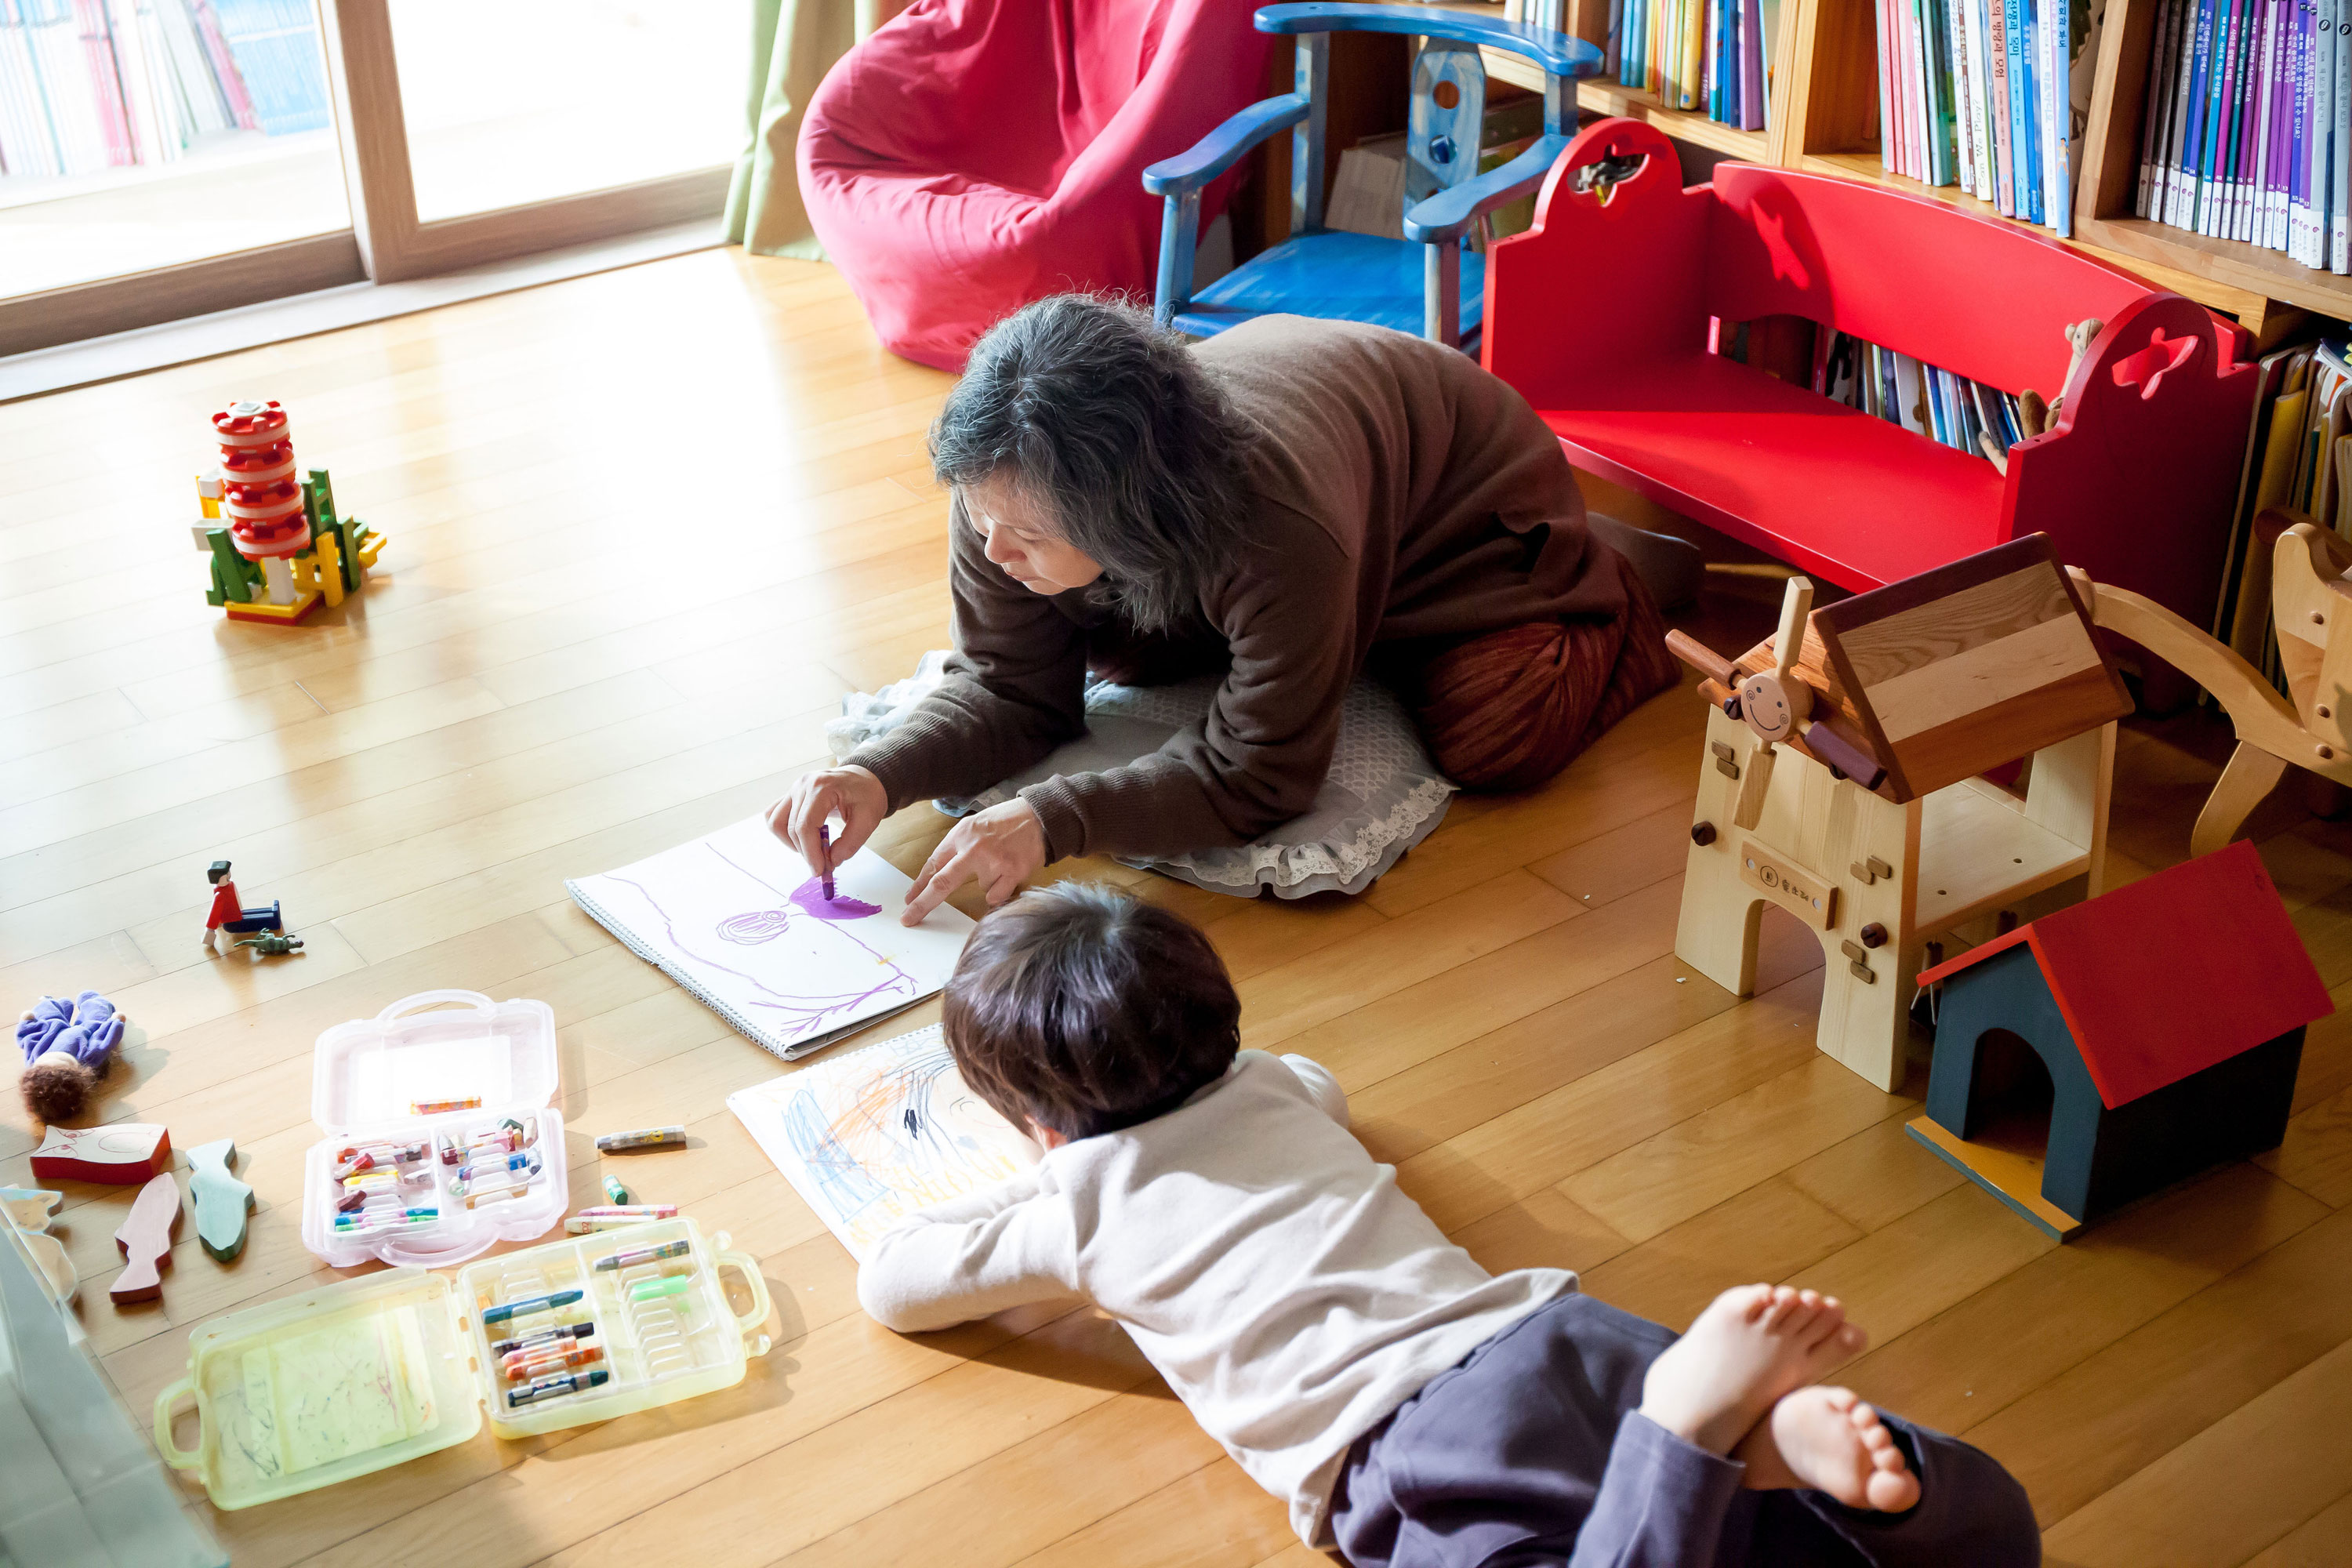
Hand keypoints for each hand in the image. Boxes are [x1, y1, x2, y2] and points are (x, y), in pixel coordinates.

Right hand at [766, 765, 888, 882]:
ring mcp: (794, 788)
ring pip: (776, 822)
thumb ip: (850, 843)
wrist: (863, 778)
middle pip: (792, 828)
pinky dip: (784, 832)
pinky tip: (803, 839)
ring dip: (791, 843)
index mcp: (822, 787)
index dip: (810, 852)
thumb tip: (831, 862)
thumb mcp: (868, 819)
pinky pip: (774, 815)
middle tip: (824, 866)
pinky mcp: (790, 794)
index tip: (819, 871)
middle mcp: (803, 785)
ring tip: (813, 849)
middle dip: (806, 852)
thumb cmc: (867, 794)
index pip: (805, 826)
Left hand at [903, 798, 1046, 925]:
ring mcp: (994, 861)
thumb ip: (957, 847)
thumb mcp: (975, 825)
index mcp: (961, 834)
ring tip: (1002, 860)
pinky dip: (1000, 890)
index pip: (934, 863)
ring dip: (988, 881)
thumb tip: (936, 876)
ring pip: (980, 888)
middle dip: (923, 904)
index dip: (919, 885)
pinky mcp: (1012, 872)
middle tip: (910, 918)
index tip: (909, 900)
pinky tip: (1009, 872)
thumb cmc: (1006, 821)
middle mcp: (974, 848)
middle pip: (942, 883)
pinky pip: (996, 896)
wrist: (1040, 816)